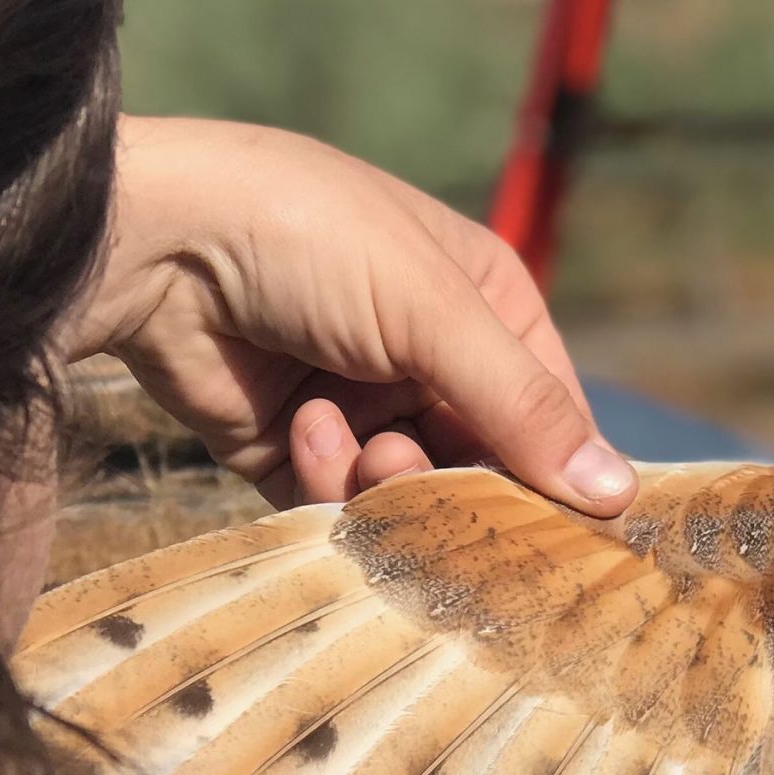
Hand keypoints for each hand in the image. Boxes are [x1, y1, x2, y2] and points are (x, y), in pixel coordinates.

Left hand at [60, 117, 635, 513]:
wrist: (155, 243)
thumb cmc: (307, 237)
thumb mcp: (430, 309)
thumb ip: (521, 406)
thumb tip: (618, 495)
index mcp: (482, 304)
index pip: (550, 412)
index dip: (558, 472)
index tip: (566, 536)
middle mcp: (427, 357)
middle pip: (481, 468)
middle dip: (459, 486)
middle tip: (440, 494)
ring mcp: (358, 404)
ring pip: (409, 496)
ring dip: (386, 482)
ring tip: (359, 446)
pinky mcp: (290, 449)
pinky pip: (336, 504)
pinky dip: (325, 479)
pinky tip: (303, 432)